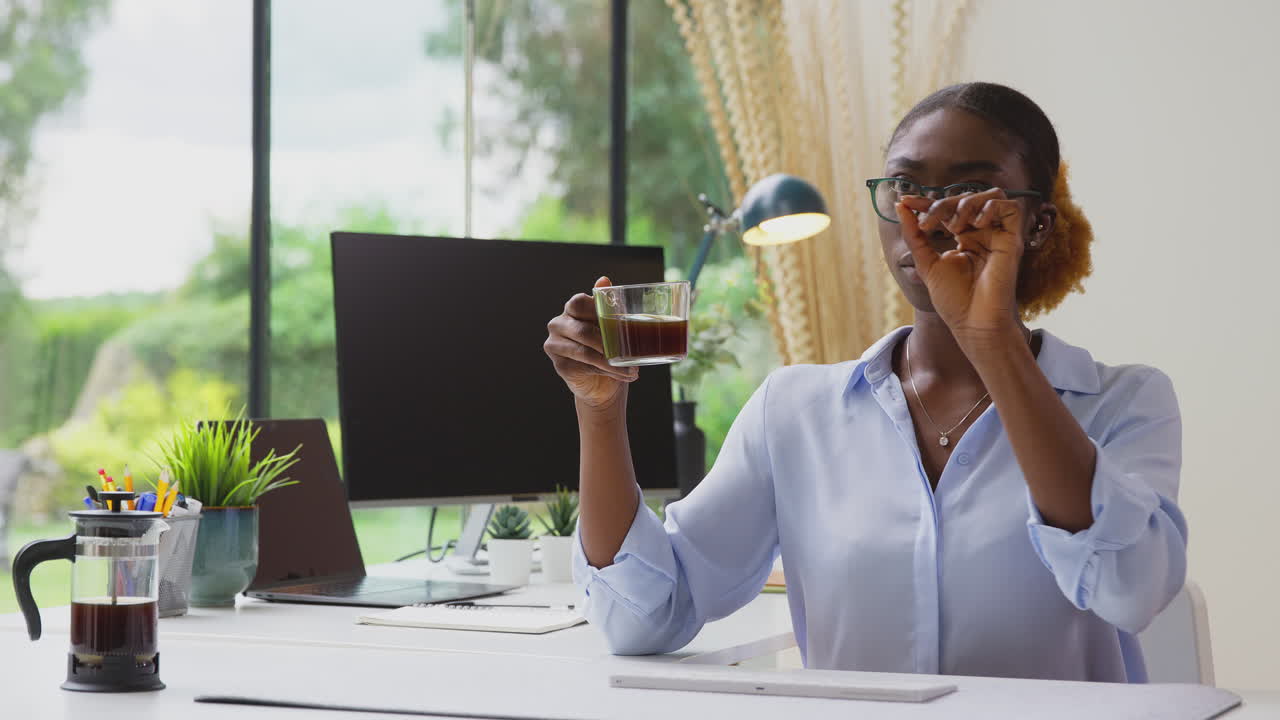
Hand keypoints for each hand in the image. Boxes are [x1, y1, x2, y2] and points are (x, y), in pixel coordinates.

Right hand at [544, 276, 637, 410]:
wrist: (601, 379)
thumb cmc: (607, 346)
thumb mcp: (610, 323)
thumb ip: (607, 303)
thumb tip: (603, 279)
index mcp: (571, 309)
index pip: (579, 303)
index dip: (598, 311)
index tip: (618, 323)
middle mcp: (558, 324)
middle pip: (583, 331)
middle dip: (609, 343)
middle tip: (630, 351)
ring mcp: (555, 345)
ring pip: (585, 352)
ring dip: (611, 362)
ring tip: (631, 369)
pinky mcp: (559, 365)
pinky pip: (585, 367)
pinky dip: (607, 372)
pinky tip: (622, 374)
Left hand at [894, 189, 1028, 344]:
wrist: (974, 322)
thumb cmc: (953, 300)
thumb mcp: (926, 263)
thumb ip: (914, 235)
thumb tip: (900, 207)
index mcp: (962, 238)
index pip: (946, 209)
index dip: (925, 201)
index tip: (904, 201)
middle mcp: (981, 233)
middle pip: (965, 198)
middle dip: (942, 204)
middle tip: (928, 223)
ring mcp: (997, 235)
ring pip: (990, 195)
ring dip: (968, 203)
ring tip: (954, 226)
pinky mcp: (1013, 239)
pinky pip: (1011, 206)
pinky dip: (992, 207)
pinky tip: (977, 224)